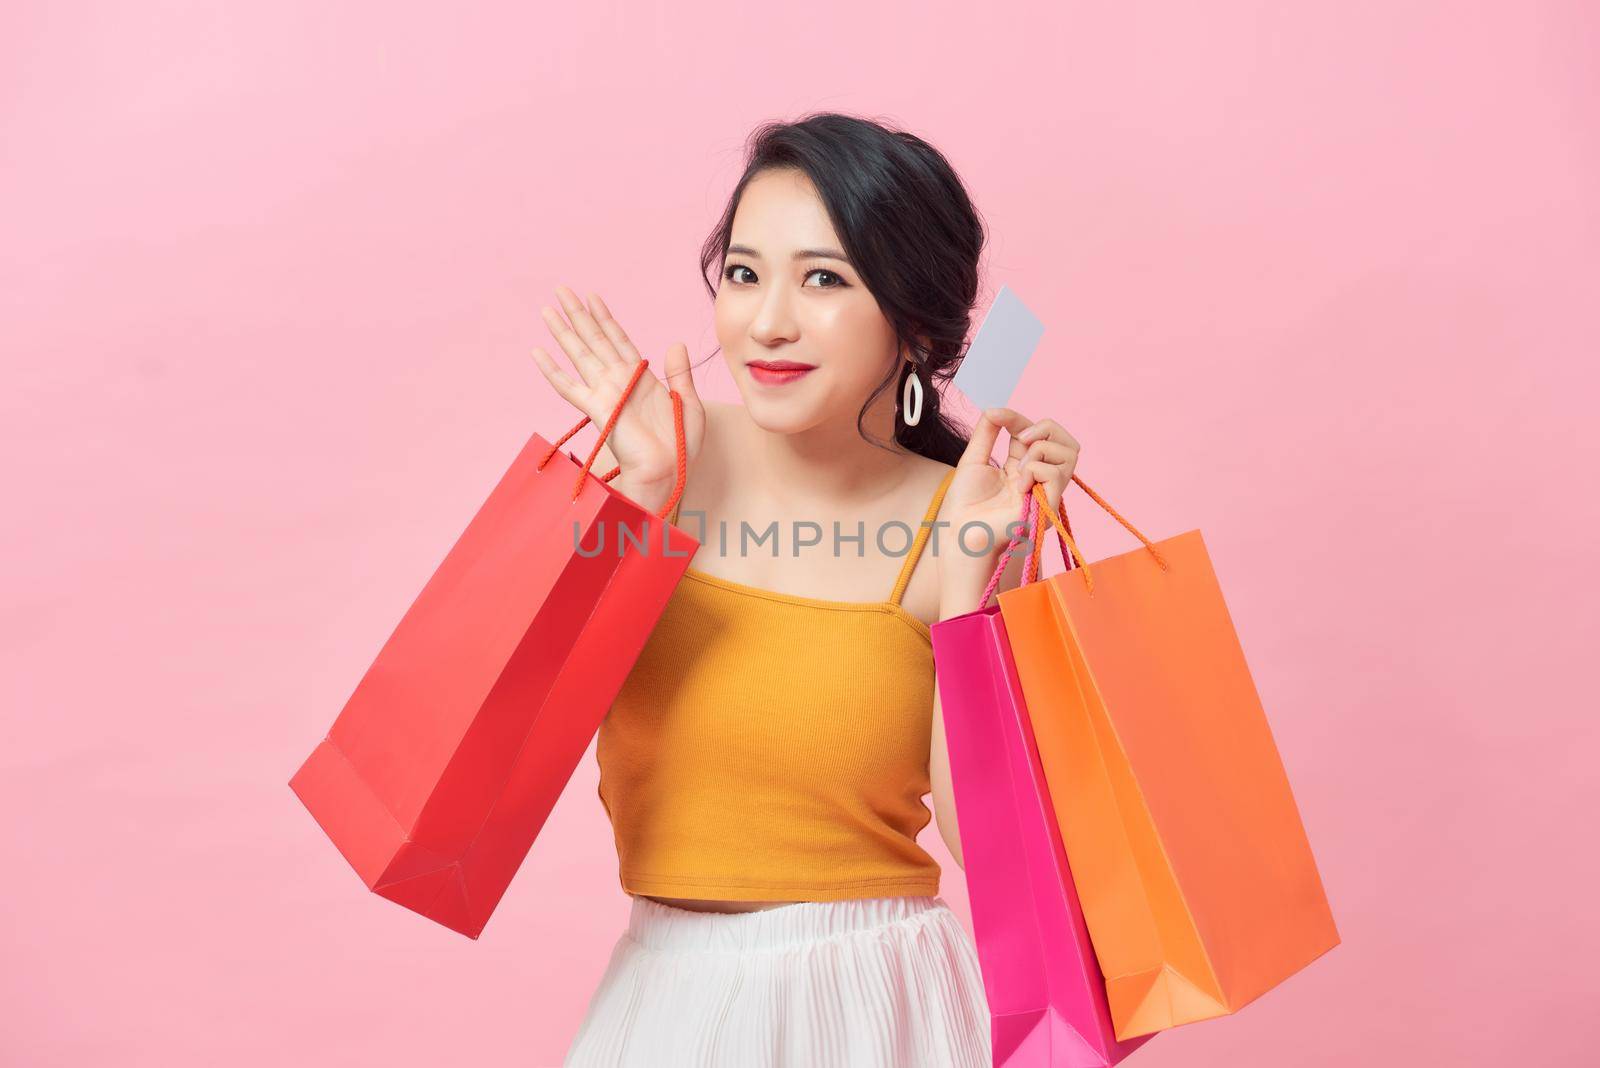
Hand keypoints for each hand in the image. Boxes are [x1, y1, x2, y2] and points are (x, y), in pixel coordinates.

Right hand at [531, 285, 704, 513]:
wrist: (668, 471)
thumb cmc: (679, 446)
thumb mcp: (689, 402)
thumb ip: (680, 373)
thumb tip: (676, 344)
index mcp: (640, 377)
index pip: (618, 339)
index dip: (605, 317)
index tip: (592, 296)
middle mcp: (619, 380)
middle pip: (594, 339)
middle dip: (578, 314)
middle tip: (562, 290)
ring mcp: (605, 393)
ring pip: (580, 354)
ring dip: (563, 332)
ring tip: (547, 310)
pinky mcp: (597, 409)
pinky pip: (569, 386)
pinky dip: (552, 370)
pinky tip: (538, 352)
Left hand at [940, 406, 1080, 597]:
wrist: (961, 531)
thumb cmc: (966, 504)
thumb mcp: (974, 459)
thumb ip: (986, 433)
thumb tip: (994, 409)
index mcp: (1024, 468)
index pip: (1036, 435)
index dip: (1019, 419)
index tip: (996, 415)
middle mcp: (1040, 480)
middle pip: (1067, 442)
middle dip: (1045, 428)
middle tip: (1019, 438)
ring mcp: (1048, 493)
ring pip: (1069, 453)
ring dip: (1040, 450)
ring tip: (1017, 467)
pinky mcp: (1048, 507)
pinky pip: (1055, 474)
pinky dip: (1034, 470)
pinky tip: (1018, 485)